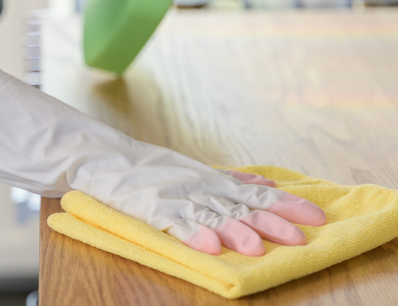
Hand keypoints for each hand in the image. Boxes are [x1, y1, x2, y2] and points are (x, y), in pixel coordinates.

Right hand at [0, 69, 325, 255]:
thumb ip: (216, 177)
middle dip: (275, 219)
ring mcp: (166, 191)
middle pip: (238, 201)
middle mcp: (189, 181)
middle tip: (308, 234)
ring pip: (210, 212)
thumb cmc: (131, 166)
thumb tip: (254, 182)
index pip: (249, 188)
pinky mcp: (141, 202)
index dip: (283, 202)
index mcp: (200, 174)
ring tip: (264, 247)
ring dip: (238, 230)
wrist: (81, 148)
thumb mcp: (181, 170)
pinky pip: (170, 221)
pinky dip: (193, 234)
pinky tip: (212, 249)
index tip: (316, 214)